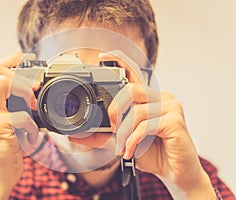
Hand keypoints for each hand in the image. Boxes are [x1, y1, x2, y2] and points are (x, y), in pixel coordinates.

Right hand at [0, 54, 38, 198]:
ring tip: (34, 109)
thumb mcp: (1, 120)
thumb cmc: (2, 147)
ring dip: (26, 93)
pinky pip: (22, 115)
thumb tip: (31, 87)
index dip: (11, 59)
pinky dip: (33, 125)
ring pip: (5, 83)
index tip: (28, 60)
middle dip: (19, 73)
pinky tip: (32, 136)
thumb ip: (9, 103)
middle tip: (34, 88)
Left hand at [100, 50, 215, 198]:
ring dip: (125, 133)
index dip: (119, 61)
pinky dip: (134, 140)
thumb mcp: (125, 140)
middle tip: (113, 129)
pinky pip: (146, 125)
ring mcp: (171, 107)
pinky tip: (131, 151)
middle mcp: (163, 97)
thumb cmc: (153, 153)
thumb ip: (106, 134)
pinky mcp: (176, 121)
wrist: (176, 173)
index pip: (135, 72)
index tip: (101, 56)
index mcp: (151, 98)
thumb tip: (78, 135)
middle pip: (131, 90)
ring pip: (137, 111)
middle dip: (115, 110)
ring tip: (124, 148)